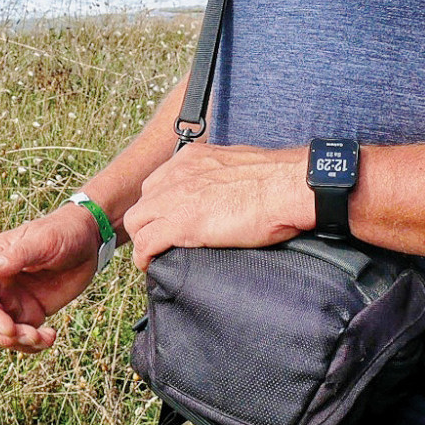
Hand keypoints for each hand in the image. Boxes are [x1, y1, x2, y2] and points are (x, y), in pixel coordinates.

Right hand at [0, 206, 101, 353]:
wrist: (89, 239)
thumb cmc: (64, 231)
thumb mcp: (42, 241)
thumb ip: (16, 256)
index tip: (8, 328)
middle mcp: (0, 284)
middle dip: (2, 334)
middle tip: (31, 336)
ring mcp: (15, 300)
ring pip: (2, 333)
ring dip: (19, 343)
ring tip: (45, 338)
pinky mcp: (32, 311)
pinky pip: (23, 336)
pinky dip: (33, 344)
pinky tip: (51, 336)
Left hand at [121, 144, 310, 269]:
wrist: (287, 187)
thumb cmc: (277, 180)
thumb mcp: (238, 166)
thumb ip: (220, 176)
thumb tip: (224, 192)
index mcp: (193, 159)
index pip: (157, 183)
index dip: (159, 206)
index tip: (166, 221)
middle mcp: (178, 173)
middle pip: (142, 202)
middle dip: (146, 224)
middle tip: (158, 242)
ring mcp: (176, 197)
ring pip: (137, 222)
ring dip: (143, 241)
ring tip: (154, 256)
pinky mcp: (181, 222)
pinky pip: (147, 243)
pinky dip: (146, 257)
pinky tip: (152, 265)